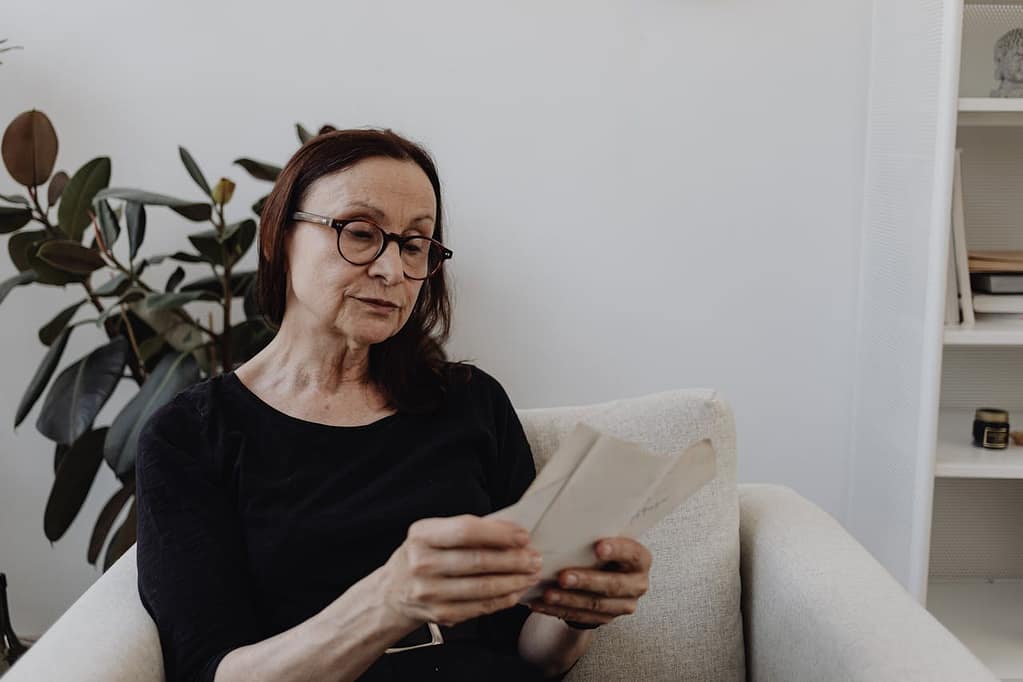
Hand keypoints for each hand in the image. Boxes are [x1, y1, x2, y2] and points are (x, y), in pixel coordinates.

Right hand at [377, 514, 543, 628]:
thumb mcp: (433, 534)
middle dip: (513, 560)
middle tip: (534, 558)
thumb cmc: (422, 555)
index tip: (523, 536)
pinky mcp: (440, 614)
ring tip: (530, 574)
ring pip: (482, 587)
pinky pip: (480, 606)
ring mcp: (429, 592)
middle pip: (478, 561)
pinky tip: (516, 591)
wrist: (392, 592)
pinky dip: (503, 599)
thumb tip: (512, 531)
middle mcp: (422, 563)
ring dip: (514, 581)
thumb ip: (468, 530)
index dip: (498, 533)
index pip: (465, 530)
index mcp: (422, 535)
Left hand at [527, 537, 651, 626]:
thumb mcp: (608, 539)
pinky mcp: (607, 618)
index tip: (598, 547)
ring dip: (568, 600)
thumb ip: (596, 535)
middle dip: (586, 581)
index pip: (632, 554)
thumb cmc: (605, 551)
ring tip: (547, 594)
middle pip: (613, 585)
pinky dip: (559, 610)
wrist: (611, 574)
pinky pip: (582, 616)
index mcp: (640, 560)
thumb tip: (569, 521)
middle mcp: (637, 584)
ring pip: (595, 604)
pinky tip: (542, 604)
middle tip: (563, 577)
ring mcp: (623, 604)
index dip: (617, 550)